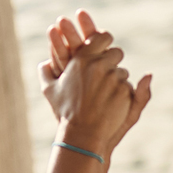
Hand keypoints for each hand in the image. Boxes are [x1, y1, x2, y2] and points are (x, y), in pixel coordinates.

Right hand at [40, 10, 150, 159]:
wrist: (82, 135)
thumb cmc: (64, 112)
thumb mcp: (49, 91)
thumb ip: (45, 71)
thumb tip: (43, 62)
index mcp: (82, 59)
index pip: (103, 37)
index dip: (106, 42)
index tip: (105, 49)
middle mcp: (99, 65)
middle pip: (117, 53)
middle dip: (113, 63)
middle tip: (106, 76)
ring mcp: (114, 78)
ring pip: (123, 72)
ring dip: (118, 81)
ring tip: (105, 98)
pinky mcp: (124, 91)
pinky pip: (129, 87)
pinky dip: (124, 95)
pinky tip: (113, 106)